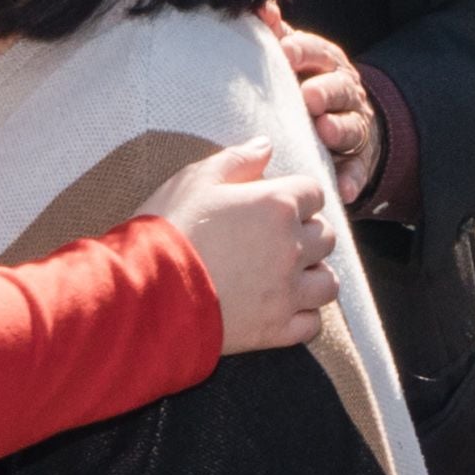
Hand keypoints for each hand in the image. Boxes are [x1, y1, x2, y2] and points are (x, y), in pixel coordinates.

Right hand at [142, 137, 342, 352]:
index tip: (274, 205)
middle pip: (326, 236)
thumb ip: (237, 160)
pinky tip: (279, 307)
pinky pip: (312, 323)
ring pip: (328, 282)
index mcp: (278, 205)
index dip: (295, 196)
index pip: (314, 193)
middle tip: (275, 239)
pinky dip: (302, 316)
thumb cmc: (168, 230)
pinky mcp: (276, 329)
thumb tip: (267, 145)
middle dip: (307, 234)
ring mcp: (287, 291)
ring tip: (287, 275)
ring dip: (312, 276)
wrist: (146, 292)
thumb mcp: (196, 180)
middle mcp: (292, 247)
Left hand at [281, 23, 383, 183]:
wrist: (347, 119)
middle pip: (339, 88)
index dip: (303, 52)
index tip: (285, 53)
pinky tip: (344, 189)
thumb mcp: (296, 56)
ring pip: (351, 127)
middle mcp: (345, 92)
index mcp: (327, 64)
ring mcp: (354, 125)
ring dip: (339, 129)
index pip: (318, 52)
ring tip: (325, 132)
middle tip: (308, 96)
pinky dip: (352, 179)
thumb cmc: (307, 82)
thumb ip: (278, 33)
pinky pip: (358, 170)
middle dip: (325, 90)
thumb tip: (259, 5)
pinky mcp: (359, 160)